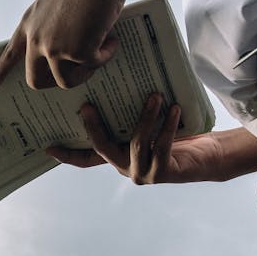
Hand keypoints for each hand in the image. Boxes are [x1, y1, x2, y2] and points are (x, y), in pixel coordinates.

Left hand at [0, 0, 127, 89]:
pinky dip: (105, 55)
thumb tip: (74, 56)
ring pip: (66, 81)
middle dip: (54, 83)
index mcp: (29, 23)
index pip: (11, 53)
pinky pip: (93, 66)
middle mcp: (37, 39)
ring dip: (84, 73)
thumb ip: (56, 28)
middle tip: (74, 77)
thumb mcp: (59, 3)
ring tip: (98, 54)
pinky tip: (112, 40)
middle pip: (36, 80)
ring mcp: (55, 48)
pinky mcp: (78, 52)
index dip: (2, 71)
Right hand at [47, 99, 231, 183]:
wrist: (208, 156)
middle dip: (94, 127)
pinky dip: (168, 126)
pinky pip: (161, 145)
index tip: (48, 146)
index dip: (67, 154)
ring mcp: (142, 173)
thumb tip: (119, 81)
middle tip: (87, 106)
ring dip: (145, 118)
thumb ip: (131, 115)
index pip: (87, 158)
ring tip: (155, 96)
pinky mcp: (161, 174)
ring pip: (136, 143)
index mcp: (118, 157)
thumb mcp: (149, 123)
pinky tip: (173, 109)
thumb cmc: (177, 134)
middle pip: (101, 149)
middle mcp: (125, 168)